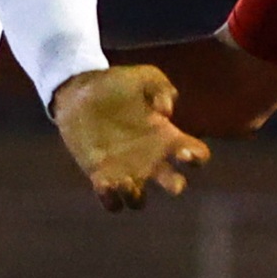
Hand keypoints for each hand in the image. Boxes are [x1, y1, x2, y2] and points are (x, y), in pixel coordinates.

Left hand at [50, 65, 211, 211]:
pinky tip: (104, 183)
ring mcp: (126, 170)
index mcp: (166, 136)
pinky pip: (112, 201)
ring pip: (139, 200)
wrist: (79, 92)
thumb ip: (160, 87)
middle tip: (169, 178)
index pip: (195, 154)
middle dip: (175, 185)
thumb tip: (165, 112)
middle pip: (173, 184)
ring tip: (126, 181)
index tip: (185, 151)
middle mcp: (150, 158)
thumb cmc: (115, 84)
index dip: (197, 158)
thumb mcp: (143, 76)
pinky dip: (111, 199)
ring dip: (136, 196)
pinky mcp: (101, 176)